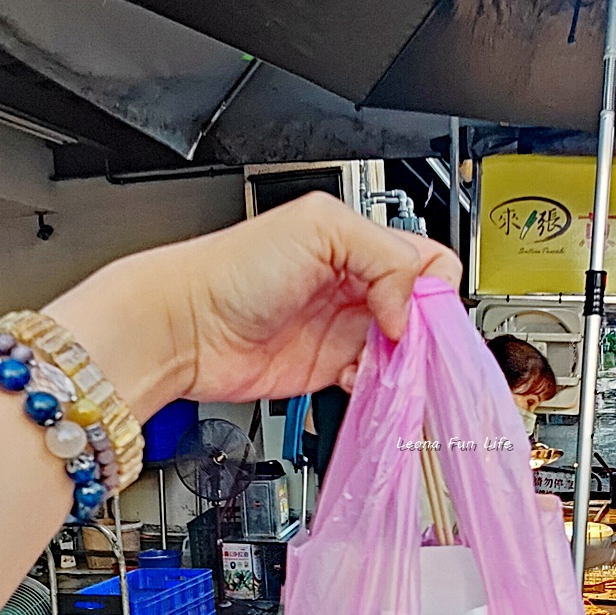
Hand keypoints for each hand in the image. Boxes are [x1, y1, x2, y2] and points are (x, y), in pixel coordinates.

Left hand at [48, 193, 461, 420]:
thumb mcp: (319, 228)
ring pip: (405, 351)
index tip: (414, 311)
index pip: (429, 261)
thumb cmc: (231, 269)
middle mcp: (357, 284)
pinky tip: (358, 379)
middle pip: (423, 311)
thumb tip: (406, 308)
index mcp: (359, 243)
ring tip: (384, 365)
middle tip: (406, 344)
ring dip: (404, 363)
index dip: (431, 288)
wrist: (184, 326)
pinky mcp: (330, 368)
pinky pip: (376, 381)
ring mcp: (345, 328)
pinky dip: (379, 386)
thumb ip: (384, 255)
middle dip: (424, 331)